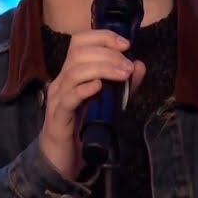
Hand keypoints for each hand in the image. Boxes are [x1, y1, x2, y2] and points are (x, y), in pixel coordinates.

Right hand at [38, 29, 146, 178]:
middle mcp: (62, 81)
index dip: (103, 37)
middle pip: (78, 52)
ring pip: (74, 71)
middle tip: (128, 67)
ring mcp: (58, 98)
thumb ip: (123, 85)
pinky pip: (69, 97)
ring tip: (122, 75)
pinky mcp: (58, 117)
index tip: (126, 44)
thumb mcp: (108, 103)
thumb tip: (139, 65)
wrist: (61, 160)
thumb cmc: (82, 128)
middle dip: (107, 53)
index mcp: (72, 73)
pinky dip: (84, 89)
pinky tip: (99, 88)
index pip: (80, 41)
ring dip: (102, 68)